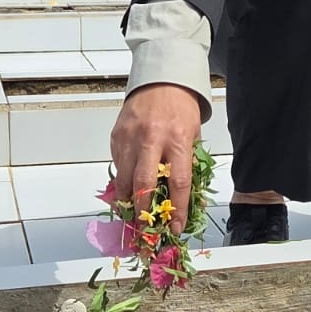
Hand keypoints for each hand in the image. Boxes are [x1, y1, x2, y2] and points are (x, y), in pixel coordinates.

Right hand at [109, 83, 200, 232]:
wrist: (161, 80)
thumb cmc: (180, 109)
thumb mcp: (194, 135)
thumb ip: (189, 165)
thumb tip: (190, 200)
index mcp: (177, 139)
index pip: (178, 182)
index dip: (176, 209)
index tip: (174, 227)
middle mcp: (152, 139)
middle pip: (144, 183)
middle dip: (144, 212)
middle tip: (145, 231)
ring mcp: (130, 138)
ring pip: (124, 179)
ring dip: (127, 202)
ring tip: (131, 218)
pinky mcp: (116, 137)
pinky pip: (116, 166)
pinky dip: (120, 182)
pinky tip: (126, 191)